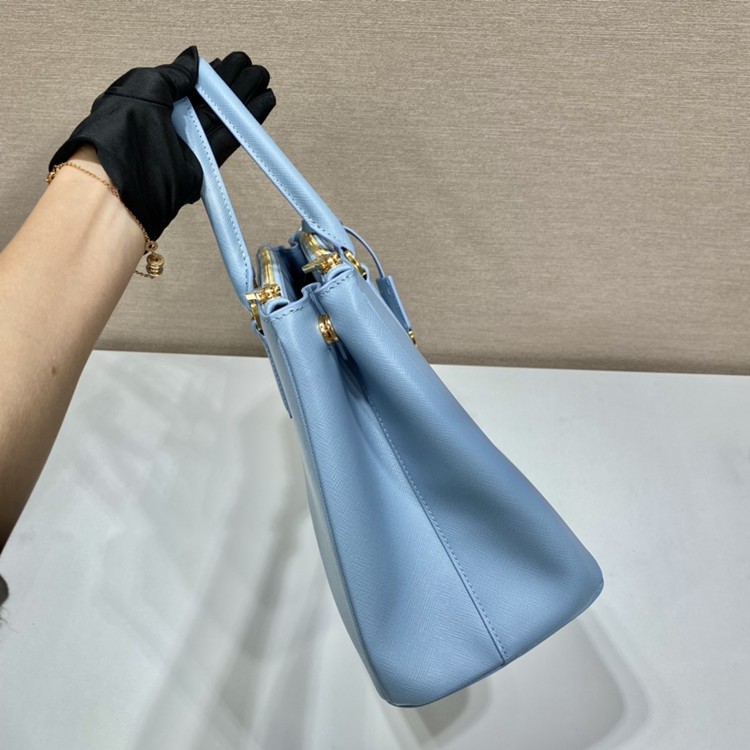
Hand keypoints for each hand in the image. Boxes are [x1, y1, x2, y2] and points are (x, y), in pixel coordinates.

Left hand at [48, 45, 274, 239]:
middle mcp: (170, 123)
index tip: (232, 62)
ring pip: (221, 117)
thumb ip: (174, 73)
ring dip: (244, 100)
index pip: (187, 84)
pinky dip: (246, 122)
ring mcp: (187, 144)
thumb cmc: (124, 128)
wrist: (124, 179)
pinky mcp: (203, 164)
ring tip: (264, 81)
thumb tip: (195, 59)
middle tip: (255, 69)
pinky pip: (228, 138)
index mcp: (150, 101)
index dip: (211, 74)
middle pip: (208, 100)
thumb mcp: (144, 85)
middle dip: (233, 84)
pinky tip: (263, 103)